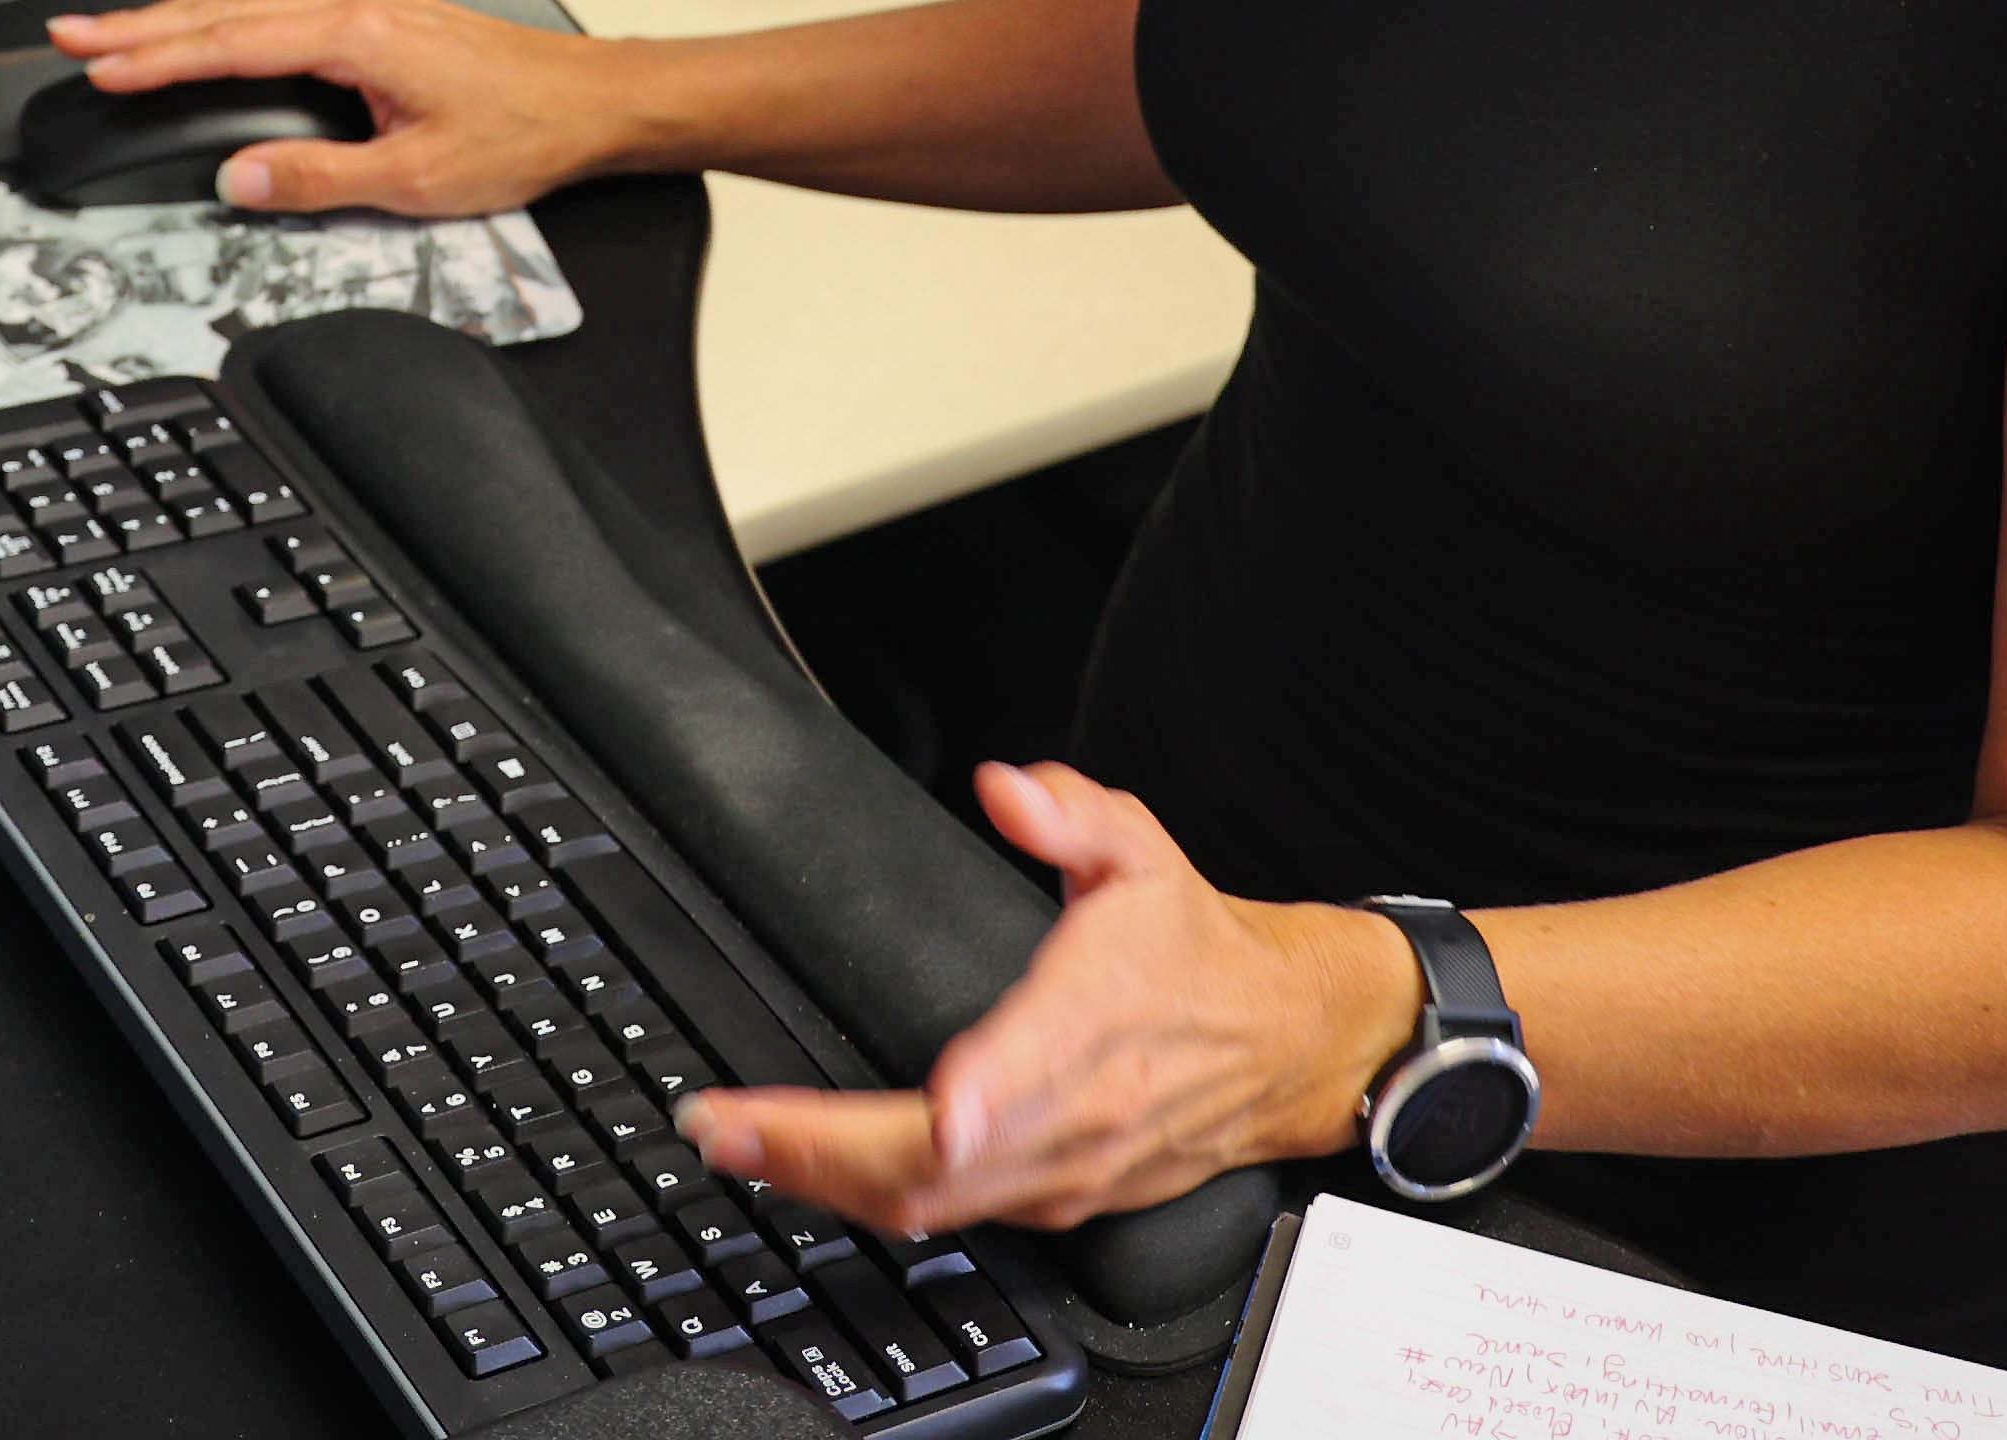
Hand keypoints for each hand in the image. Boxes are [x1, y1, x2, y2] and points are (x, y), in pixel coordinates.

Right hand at [43, 0, 644, 216]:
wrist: (592, 100)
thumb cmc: (523, 131)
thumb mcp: (415, 178)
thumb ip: (318, 178)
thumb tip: (241, 177)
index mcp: (354, 34)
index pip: (227, 43)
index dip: (152, 56)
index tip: (94, 64)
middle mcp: (354, 2)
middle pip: (223, 6)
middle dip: (139, 24)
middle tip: (71, 35)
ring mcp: (366, 0)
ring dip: (177, 14)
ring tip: (117, 32)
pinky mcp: (380, 12)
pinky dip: (226, 11)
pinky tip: (210, 22)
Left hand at [674, 763, 1421, 1236]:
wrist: (1284, 1043)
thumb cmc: (1201, 951)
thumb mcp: (1144, 851)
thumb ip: (1073, 812)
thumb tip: (1011, 788)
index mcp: (1094, 1021)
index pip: (1028, 1071)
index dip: (977, 1095)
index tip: (936, 1105)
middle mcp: (1077, 1115)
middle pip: (939, 1161)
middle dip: (818, 1150)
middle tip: (721, 1125)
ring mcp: (1063, 1172)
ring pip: (930, 1204)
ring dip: (822, 1181)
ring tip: (734, 1144)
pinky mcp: (1056, 1201)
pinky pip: (948, 1217)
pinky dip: (868, 1199)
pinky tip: (808, 1170)